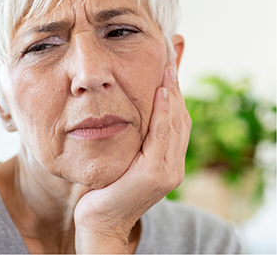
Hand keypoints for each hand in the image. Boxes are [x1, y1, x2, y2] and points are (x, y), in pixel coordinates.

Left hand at [74, 60, 191, 253]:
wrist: (100, 221)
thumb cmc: (108, 186)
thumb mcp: (126, 158)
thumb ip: (135, 140)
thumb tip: (131, 115)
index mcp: (168, 162)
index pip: (177, 121)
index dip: (175, 95)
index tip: (170, 70)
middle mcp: (173, 165)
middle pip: (181, 118)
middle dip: (176, 88)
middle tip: (171, 61)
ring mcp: (167, 171)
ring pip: (176, 123)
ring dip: (173, 94)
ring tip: (168, 68)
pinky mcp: (155, 174)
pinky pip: (161, 135)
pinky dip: (164, 112)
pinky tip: (161, 92)